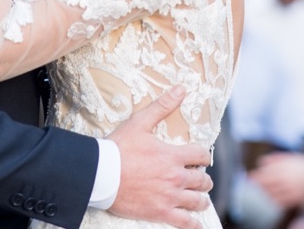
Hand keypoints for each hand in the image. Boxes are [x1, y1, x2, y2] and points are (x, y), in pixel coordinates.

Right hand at [108, 86, 213, 228]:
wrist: (100, 175)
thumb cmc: (118, 148)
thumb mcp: (140, 122)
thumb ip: (162, 106)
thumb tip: (181, 88)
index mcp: (173, 155)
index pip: (202, 155)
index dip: (202, 155)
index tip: (198, 157)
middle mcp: (176, 177)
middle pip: (203, 180)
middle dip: (202, 177)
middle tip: (197, 177)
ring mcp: (169, 197)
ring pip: (198, 201)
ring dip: (201, 198)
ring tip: (198, 197)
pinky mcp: (160, 213)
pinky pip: (185, 222)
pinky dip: (194, 224)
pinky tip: (197, 223)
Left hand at [249, 152, 303, 208]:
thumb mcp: (290, 157)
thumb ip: (275, 159)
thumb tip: (261, 162)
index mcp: (285, 167)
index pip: (266, 172)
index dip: (255, 175)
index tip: (248, 176)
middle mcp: (287, 178)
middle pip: (267, 183)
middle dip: (257, 184)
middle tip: (251, 184)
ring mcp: (291, 188)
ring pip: (273, 193)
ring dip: (264, 192)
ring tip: (261, 190)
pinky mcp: (295, 198)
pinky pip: (281, 201)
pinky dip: (274, 200)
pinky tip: (271, 198)